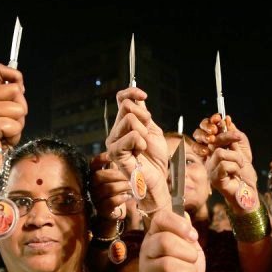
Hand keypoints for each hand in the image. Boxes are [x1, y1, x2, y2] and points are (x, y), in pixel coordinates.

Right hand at [0, 64, 26, 182]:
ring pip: (19, 109)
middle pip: (16, 90)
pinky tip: (2, 142)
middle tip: (9, 125)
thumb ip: (5, 100)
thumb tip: (20, 84)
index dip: (15, 76)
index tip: (20, 89)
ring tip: (4, 136)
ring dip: (17, 126)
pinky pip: (15, 125)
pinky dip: (14, 137)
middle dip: (21, 109)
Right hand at [90, 152, 129, 236]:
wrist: (121, 211)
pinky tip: (128, 196)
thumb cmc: (122, 188)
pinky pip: (110, 202)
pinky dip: (121, 198)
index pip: (93, 163)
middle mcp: (93, 185)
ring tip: (131, 185)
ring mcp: (96, 198)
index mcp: (96, 174)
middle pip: (99, 176)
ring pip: (106, 189)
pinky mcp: (102, 210)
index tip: (112, 156)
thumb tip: (129, 147)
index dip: (101, 158)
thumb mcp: (120, 174)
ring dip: (121, 186)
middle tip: (130, 174)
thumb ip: (120, 162)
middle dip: (117, 174)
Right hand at [106, 87, 168, 206]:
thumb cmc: (155, 158)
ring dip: (144, 132)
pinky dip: (140, 142)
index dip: (131, 92)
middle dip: (144, 117)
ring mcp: (113, 141)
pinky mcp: (115, 153)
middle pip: (127, 106)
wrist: (157, 178)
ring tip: (144, 146)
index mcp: (124, 124)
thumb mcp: (153, 130)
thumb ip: (144, 114)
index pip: (121, 99)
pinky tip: (140, 151)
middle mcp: (116, 131)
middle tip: (147, 134)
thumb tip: (138, 96)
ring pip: (129, 119)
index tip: (144, 95)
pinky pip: (130, 136)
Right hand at [140, 210, 204, 271]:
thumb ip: (186, 230)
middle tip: (192, 259)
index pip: (160, 218)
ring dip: (189, 271)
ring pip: (168, 266)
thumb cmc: (184, 266)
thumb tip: (186, 215)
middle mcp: (146, 251)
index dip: (179, 224)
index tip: (193, 236)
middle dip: (187, 252)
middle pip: (164, 242)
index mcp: (154, 235)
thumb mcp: (188, 245)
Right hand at [193, 114, 257, 212]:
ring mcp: (209, 168)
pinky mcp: (214, 178)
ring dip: (236, 157)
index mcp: (213, 149)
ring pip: (219, 152)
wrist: (249, 191)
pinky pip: (224, 165)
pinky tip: (237, 173)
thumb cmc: (244, 172)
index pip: (202, 131)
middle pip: (206, 138)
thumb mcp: (244, 149)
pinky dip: (236, 167)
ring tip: (240, 164)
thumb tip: (227, 120)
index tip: (219, 118)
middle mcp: (208, 157)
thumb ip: (236, 135)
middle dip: (224, 136)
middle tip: (235, 139)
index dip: (208, 123)